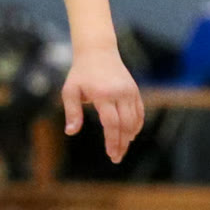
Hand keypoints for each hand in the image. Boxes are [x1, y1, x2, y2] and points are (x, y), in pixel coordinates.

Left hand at [62, 42, 145, 162]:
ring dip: (129, 136)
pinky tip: (130, 135)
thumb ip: (71, 112)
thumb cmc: (80, 73)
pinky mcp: (135, 90)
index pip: (111, 123)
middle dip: (122, 143)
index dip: (112, 141)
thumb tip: (71, 132)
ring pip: (134, 120)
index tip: (111, 154)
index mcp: (103, 94)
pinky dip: (137, 125)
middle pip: (125, 125)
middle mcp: (119, 93)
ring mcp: (129, 91)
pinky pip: (140, 112)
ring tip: (122, 149)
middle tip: (116, 158)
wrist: (98, 52)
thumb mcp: (70, 91)